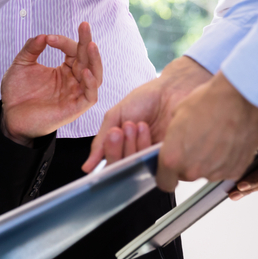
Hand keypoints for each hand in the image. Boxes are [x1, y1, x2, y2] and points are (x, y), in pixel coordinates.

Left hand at [0, 22, 102, 145]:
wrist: (11, 116)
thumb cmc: (18, 93)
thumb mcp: (21, 65)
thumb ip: (31, 49)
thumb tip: (42, 35)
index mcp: (64, 70)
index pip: (72, 51)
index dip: (63, 41)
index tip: (49, 38)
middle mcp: (73, 81)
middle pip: (87, 59)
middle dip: (87, 42)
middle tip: (84, 26)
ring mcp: (75, 94)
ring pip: (94, 75)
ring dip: (94, 60)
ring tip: (90, 45)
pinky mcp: (75, 108)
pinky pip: (90, 95)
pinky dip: (90, 83)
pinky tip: (85, 71)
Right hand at [83, 55, 212, 170]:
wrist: (170, 90)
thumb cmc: (144, 100)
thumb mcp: (115, 117)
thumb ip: (101, 140)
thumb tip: (87, 167)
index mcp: (122, 148)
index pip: (111, 163)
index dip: (109, 152)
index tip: (111, 135)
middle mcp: (136, 155)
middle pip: (121, 168)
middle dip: (118, 149)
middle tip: (119, 131)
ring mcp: (152, 157)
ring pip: (135, 166)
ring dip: (131, 145)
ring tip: (134, 124)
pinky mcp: (169, 157)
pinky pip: (153, 163)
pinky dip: (145, 145)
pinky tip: (145, 129)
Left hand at [156, 72, 257, 191]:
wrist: (239, 97)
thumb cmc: (207, 102)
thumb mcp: (175, 118)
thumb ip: (172, 141)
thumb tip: (173, 147)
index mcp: (172, 158)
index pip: (163, 182)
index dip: (165, 174)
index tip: (169, 168)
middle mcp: (193, 170)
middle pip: (185, 176)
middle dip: (186, 164)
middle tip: (194, 144)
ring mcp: (216, 172)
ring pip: (206, 173)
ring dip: (206, 162)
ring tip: (212, 139)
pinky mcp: (235, 170)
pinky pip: (224, 170)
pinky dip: (224, 160)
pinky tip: (226, 142)